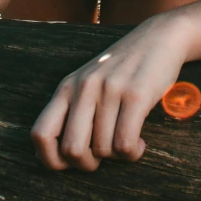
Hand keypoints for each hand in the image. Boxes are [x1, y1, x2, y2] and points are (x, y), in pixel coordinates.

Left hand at [31, 13, 190, 171]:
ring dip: (117, 156)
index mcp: (68, 86)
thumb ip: (74, 109)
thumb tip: (64, 157)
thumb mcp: (89, 81)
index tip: (69, 164)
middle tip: (103, 155)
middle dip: (88, 164)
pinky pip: (125, 144)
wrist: (159, 37)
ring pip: (103, 150)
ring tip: (127, 141)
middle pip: (72, 150)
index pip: (41, 133)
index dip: (50, 159)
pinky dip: (132, 153)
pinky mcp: (136, 95)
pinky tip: (139, 143)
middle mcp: (85, 87)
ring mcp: (110, 89)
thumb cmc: (123, 67)